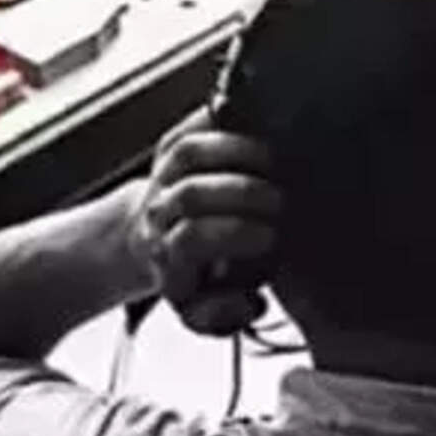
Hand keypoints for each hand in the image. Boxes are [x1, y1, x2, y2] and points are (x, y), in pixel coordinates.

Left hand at [130, 109, 281, 335]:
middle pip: (193, 194)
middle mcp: (159, 213)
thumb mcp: (205, 311)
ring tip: (275, 161)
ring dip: (238, 152)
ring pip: (191, 152)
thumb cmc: (196, 274)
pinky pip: (195, 123)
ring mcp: (162, 175)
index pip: (193, 238)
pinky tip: (257, 128)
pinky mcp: (170, 145)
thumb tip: (251, 303)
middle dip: (243, 194)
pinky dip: (226, 120)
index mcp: (168, 255)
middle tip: (281, 201)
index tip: (272, 237)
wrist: (154, 240)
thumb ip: (227, 315)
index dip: (235, 234)